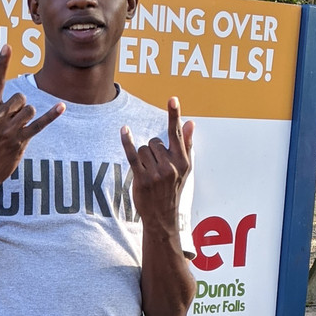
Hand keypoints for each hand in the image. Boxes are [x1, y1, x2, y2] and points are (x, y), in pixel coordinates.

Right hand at [0, 46, 63, 192]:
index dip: (2, 64)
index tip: (7, 46)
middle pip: (20, 97)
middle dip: (20, 106)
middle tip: (12, 120)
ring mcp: (8, 129)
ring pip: (29, 109)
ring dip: (27, 117)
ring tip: (17, 129)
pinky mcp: (20, 141)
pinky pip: (39, 124)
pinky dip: (51, 115)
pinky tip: (61, 107)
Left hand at [122, 97, 193, 224]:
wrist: (162, 217)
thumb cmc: (173, 190)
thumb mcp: (185, 168)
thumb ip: (186, 144)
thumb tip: (191, 122)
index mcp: (183, 162)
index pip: (177, 134)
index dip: (174, 115)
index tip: (172, 99)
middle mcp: (171, 166)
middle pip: (154, 142)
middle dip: (152, 151)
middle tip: (156, 168)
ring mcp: (156, 173)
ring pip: (143, 149)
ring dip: (142, 157)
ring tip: (148, 172)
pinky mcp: (142, 179)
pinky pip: (132, 155)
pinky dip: (127, 141)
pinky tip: (124, 130)